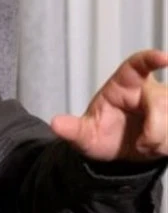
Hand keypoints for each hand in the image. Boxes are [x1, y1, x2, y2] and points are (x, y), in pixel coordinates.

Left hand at [51, 49, 167, 161]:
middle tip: (142, 144)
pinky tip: (157, 148)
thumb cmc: (102, 134)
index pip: (138, 65)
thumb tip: (56, 124)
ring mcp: (167, 104)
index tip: (163, 57)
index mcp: (124, 84)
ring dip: (161, 141)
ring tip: (145, 146)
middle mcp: (149, 90)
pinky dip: (167, 146)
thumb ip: (73, 129)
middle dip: (155, 128)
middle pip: (162, 102)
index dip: (150, 59)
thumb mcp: (85, 135)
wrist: (119, 154)